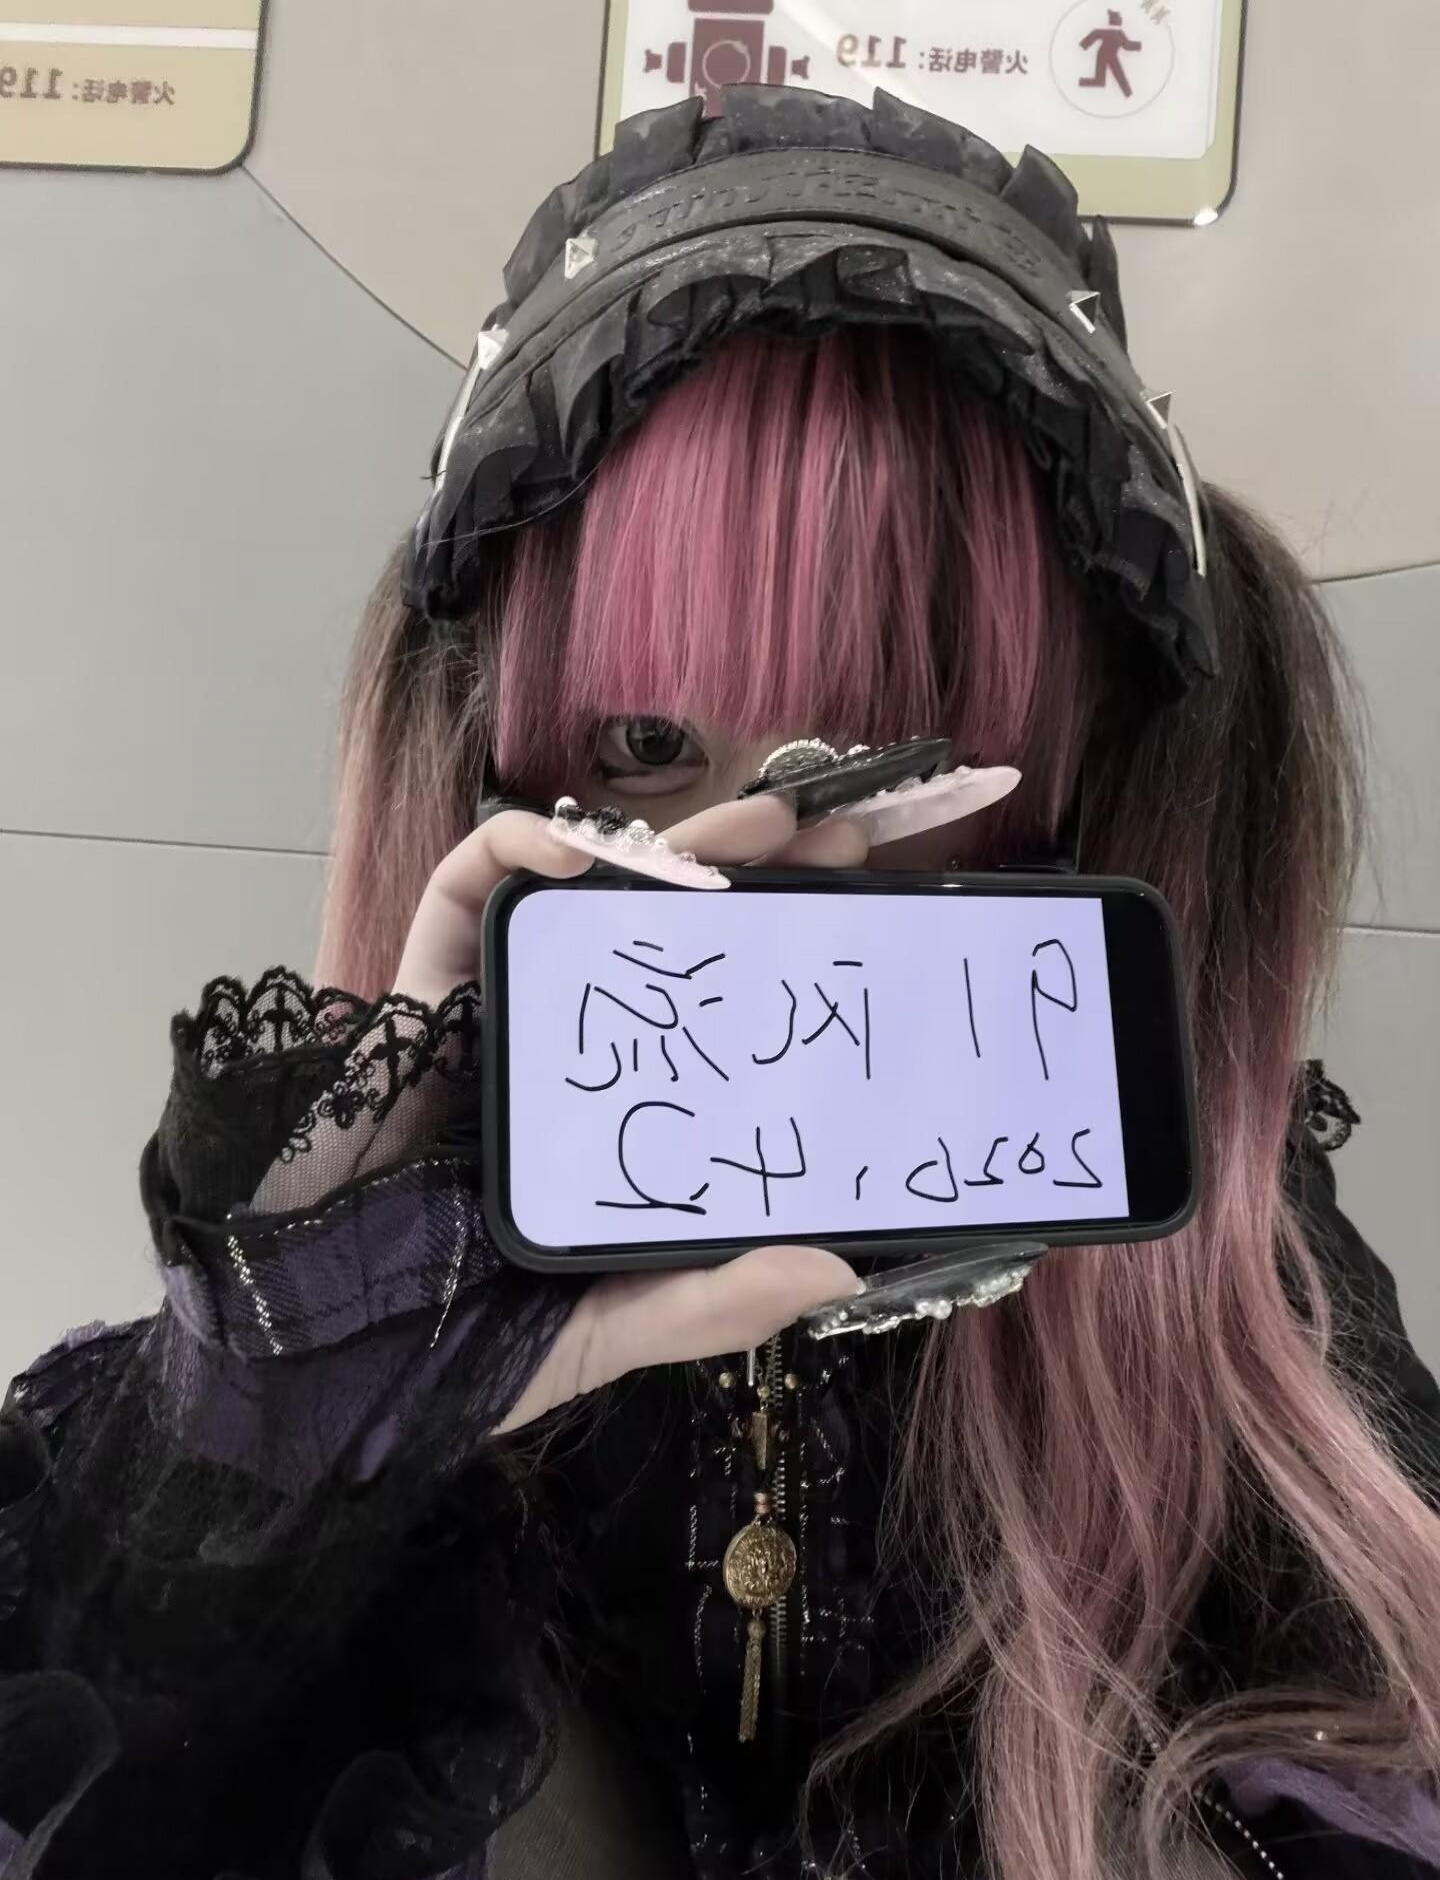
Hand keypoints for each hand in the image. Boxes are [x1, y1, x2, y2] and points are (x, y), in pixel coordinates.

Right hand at [392, 792, 869, 1430]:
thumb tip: (844, 1267)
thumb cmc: (455, 1351)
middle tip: (837, 838)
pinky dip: (520, 851)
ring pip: (586, 900)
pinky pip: (462, 895)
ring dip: (669, 847)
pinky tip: (583, 852)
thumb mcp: (611, 1328)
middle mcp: (570, 1053)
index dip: (792, 956)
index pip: (720, 1014)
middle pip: (670, 939)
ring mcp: (494, 1015)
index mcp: (625, 1117)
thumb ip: (712, 1302)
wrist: (311, 1367)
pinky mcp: (415, 993)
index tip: (872, 915)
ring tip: (755, 826)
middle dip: (756, 874)